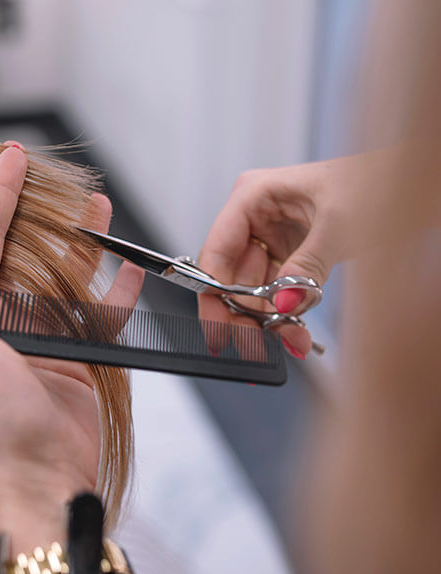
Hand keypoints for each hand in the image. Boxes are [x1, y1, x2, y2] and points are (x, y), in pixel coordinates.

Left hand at [0, 145, 144, 555]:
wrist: (44, 477)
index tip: (9, 158)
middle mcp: (5, 320)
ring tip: (98, 206)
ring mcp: (45, 335)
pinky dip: (117, 285)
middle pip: (24, 250)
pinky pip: (102, 309)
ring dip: (82, 240)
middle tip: (53, 177)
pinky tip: (130, 264)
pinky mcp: (80, 353)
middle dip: (39, 212)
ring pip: (66, 272)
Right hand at [198, 152, 383, 357]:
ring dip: (270, 320)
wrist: (407, 183)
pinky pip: (279, 292)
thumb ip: (307, 265)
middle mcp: (256, 218)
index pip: (218, 251)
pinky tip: (296, 332)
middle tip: (253, 345)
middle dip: (247, 314)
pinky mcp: (290, 256)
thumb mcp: (340, 223)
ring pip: (255, 290)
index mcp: (253, 196)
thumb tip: (283, 301)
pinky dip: (287, 314)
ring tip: (291, 339)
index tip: (217, 327)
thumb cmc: (376, 181)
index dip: (213, 293)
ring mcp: (272, 238)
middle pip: (233, 277)